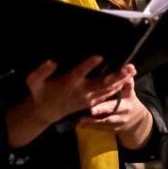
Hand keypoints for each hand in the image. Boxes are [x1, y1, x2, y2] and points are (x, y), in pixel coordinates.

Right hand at [6, 57, 135, 146]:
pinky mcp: (91, 102)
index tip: (99, 56)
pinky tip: (127, 82)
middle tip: (129, 67)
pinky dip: (118, 89)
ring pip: (108, 89)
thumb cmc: (41, 91)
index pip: (79, 72)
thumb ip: (41, 71)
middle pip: (101, 83)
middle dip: (117, 75)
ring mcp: (88, 98)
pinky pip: (107, 96)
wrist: (45, 112)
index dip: (89, 65)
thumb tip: (51, 61)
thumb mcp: (34, 81)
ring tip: (133, 72)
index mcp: (69, 82)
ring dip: (121, 80)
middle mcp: (81, 90)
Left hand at [76, 71, 152, 149]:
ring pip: (103, 123)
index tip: (102, 96)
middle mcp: (122, 114)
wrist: (135, 119)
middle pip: (111, 112)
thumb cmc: (129, 100)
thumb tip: (129, 67)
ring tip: (79, 120)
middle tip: (91, 110)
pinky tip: (80, 124)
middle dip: (101, 110)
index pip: (119, 100)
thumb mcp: (130, 90)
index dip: (111, 99)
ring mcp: (116, 123)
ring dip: (91, 121)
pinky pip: (100, 128)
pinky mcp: (110, 129)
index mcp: (127, 102)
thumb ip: (127, 80)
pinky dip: (90, 127)